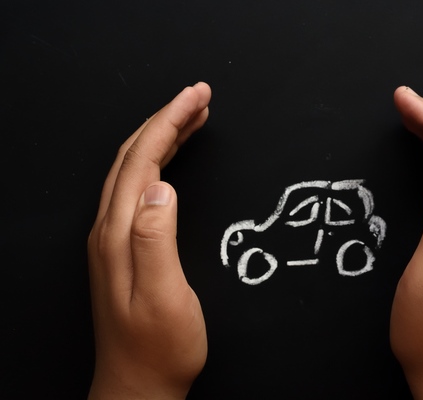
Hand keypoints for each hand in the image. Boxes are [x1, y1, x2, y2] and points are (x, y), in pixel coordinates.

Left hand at [87, 83, 211, 398]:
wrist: (139, 384)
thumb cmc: (158, 346)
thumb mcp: (164, 295)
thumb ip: (155, 238)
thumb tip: (159, 186)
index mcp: (119, 233)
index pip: (142, 160)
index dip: (170, 122)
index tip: (197, 97)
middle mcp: (110, 229)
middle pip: (134, 156)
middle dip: (167, 119)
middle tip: (199, 96)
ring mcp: (113, 237)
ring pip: (135, 170)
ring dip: (162, 137)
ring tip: (193, 118)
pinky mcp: (124, 247)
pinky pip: (138, 189)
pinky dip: (158, 164)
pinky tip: (173, 165)